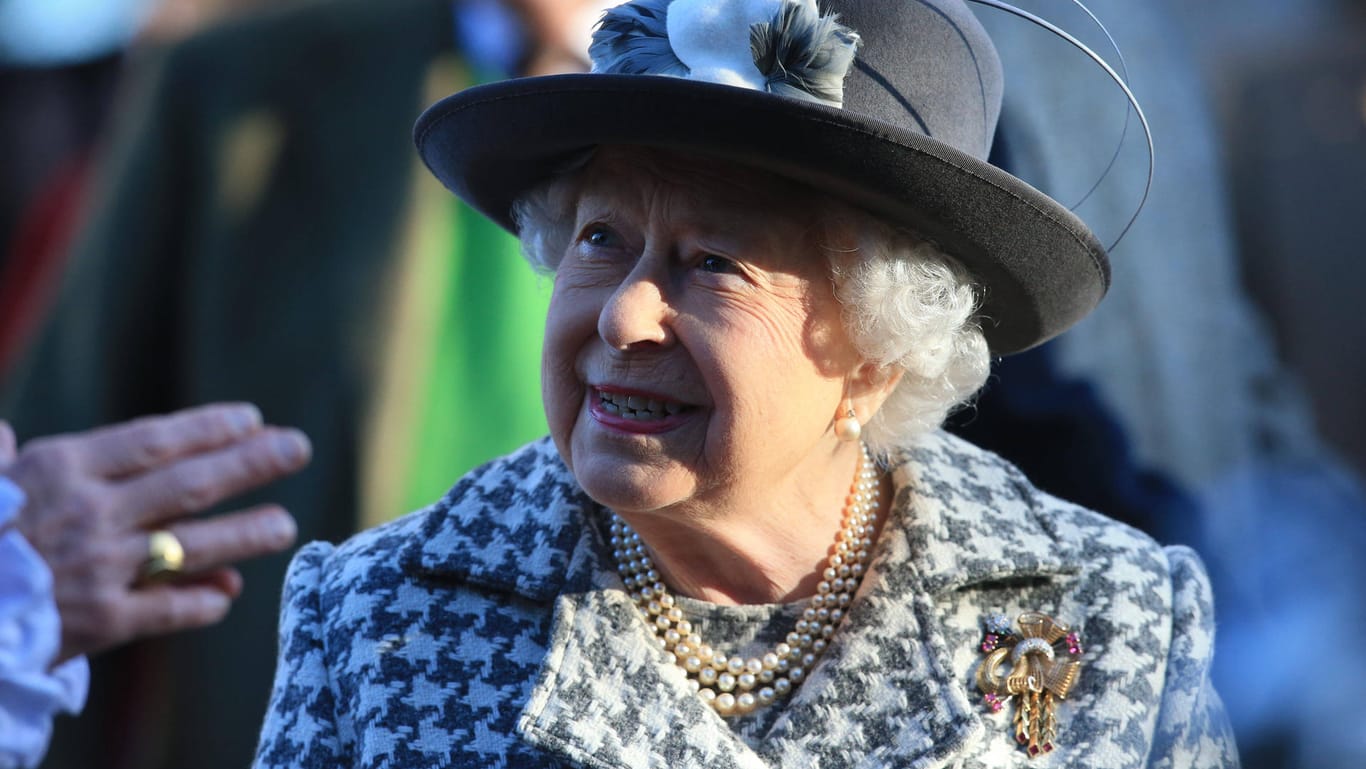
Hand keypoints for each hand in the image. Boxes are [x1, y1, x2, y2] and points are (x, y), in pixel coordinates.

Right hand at [0, 403, 310, 661]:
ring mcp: (99, 569)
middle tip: (298, 448)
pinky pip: (164, 609)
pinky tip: (229, 594)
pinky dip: (200, 602)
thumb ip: (3, 458)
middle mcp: (90, 514)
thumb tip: (6, 435)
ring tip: (287, 524)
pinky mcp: (98, 622)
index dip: (208, 427)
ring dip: (246, 534)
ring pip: (191, 545)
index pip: (154, 440)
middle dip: (251, 463)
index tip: (252, 418)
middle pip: (190, 484)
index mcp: (61, 470)